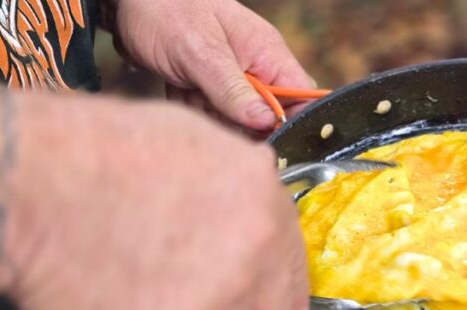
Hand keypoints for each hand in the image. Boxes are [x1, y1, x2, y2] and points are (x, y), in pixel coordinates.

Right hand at [5, 92, 308, 309]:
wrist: (26, 187)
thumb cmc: (93, 153)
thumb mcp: (193, 140)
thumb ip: (242, 186)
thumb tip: (257, 214)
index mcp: (263, 198)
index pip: (294, 263)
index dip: (276, 278)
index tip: (267, 292)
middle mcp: (254, 252)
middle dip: (240, 306)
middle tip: (194, 290)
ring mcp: (217, 302)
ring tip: (146, 285)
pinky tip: (123, 300)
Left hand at [103, 0, 311, 133]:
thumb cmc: (165, 10)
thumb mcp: (201, 53)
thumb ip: (234, 91)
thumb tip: (268, 122)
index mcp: (267, 53)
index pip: (301, 96)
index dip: (293, 122)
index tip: (270, 140)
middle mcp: (255, 67)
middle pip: (269, 116)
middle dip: (242, 124)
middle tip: (213, 113)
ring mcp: (231, 78)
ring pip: (238, 120)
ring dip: (213, 118)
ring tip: (190, 96)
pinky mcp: (208, 86)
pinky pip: (212, 114)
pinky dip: (195, 112)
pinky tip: (180, 95)